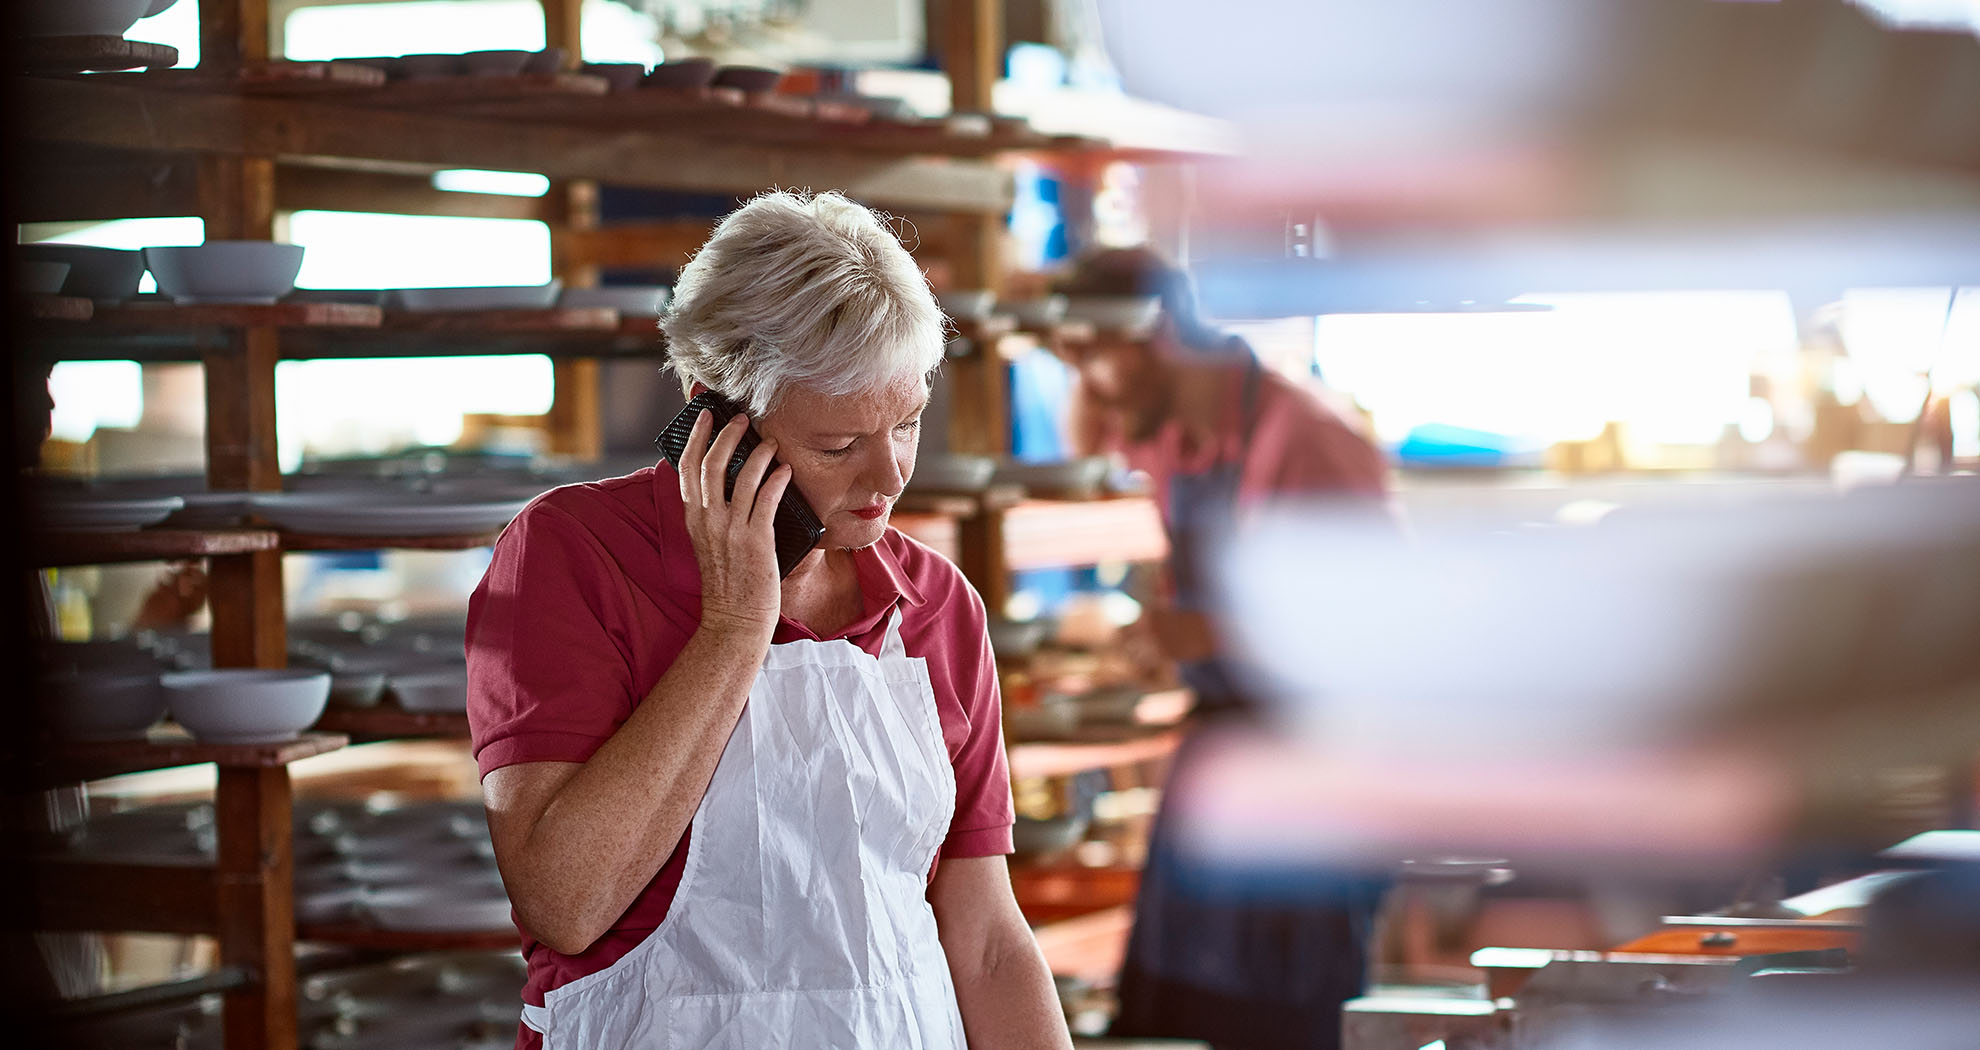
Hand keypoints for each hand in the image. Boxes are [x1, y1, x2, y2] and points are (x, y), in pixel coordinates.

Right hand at [677, 409, 792, 635]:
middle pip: (710, 464)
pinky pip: (766, 500)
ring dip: (758, 453)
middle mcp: (708, 521)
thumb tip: (728, 482)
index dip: (695, 437)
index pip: (686, 468)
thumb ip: (712, 514)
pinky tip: (786, 470)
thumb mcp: (708, 543)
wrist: (734, 620)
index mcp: (693, 519)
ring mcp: (731, 531)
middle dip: (727, 434)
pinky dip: (776, 480)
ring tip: (771, 441)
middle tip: (742, 418)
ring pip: (741, 477)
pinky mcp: (756, 542)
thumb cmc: (728, 582)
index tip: (705, 415)